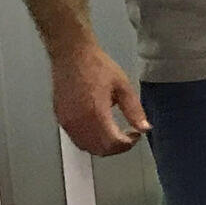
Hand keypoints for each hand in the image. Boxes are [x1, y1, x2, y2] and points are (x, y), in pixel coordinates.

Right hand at [52, 42, 147, 156]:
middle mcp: (79, 122)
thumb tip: (145, 128)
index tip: (136, 134)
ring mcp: (67, 122)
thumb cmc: (97, 66)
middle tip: (127, 137)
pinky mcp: (60, 118)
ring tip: (115, 134)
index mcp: (96, 114)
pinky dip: (89, 141)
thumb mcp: (123, 86)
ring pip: (86, 147)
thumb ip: (134, 110)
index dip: (128, 144)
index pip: (113, 143)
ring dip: (102, 147)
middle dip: (116, 148)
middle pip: (99, 150)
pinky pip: (76, 139)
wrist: (72, 54)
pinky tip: (99, 129)